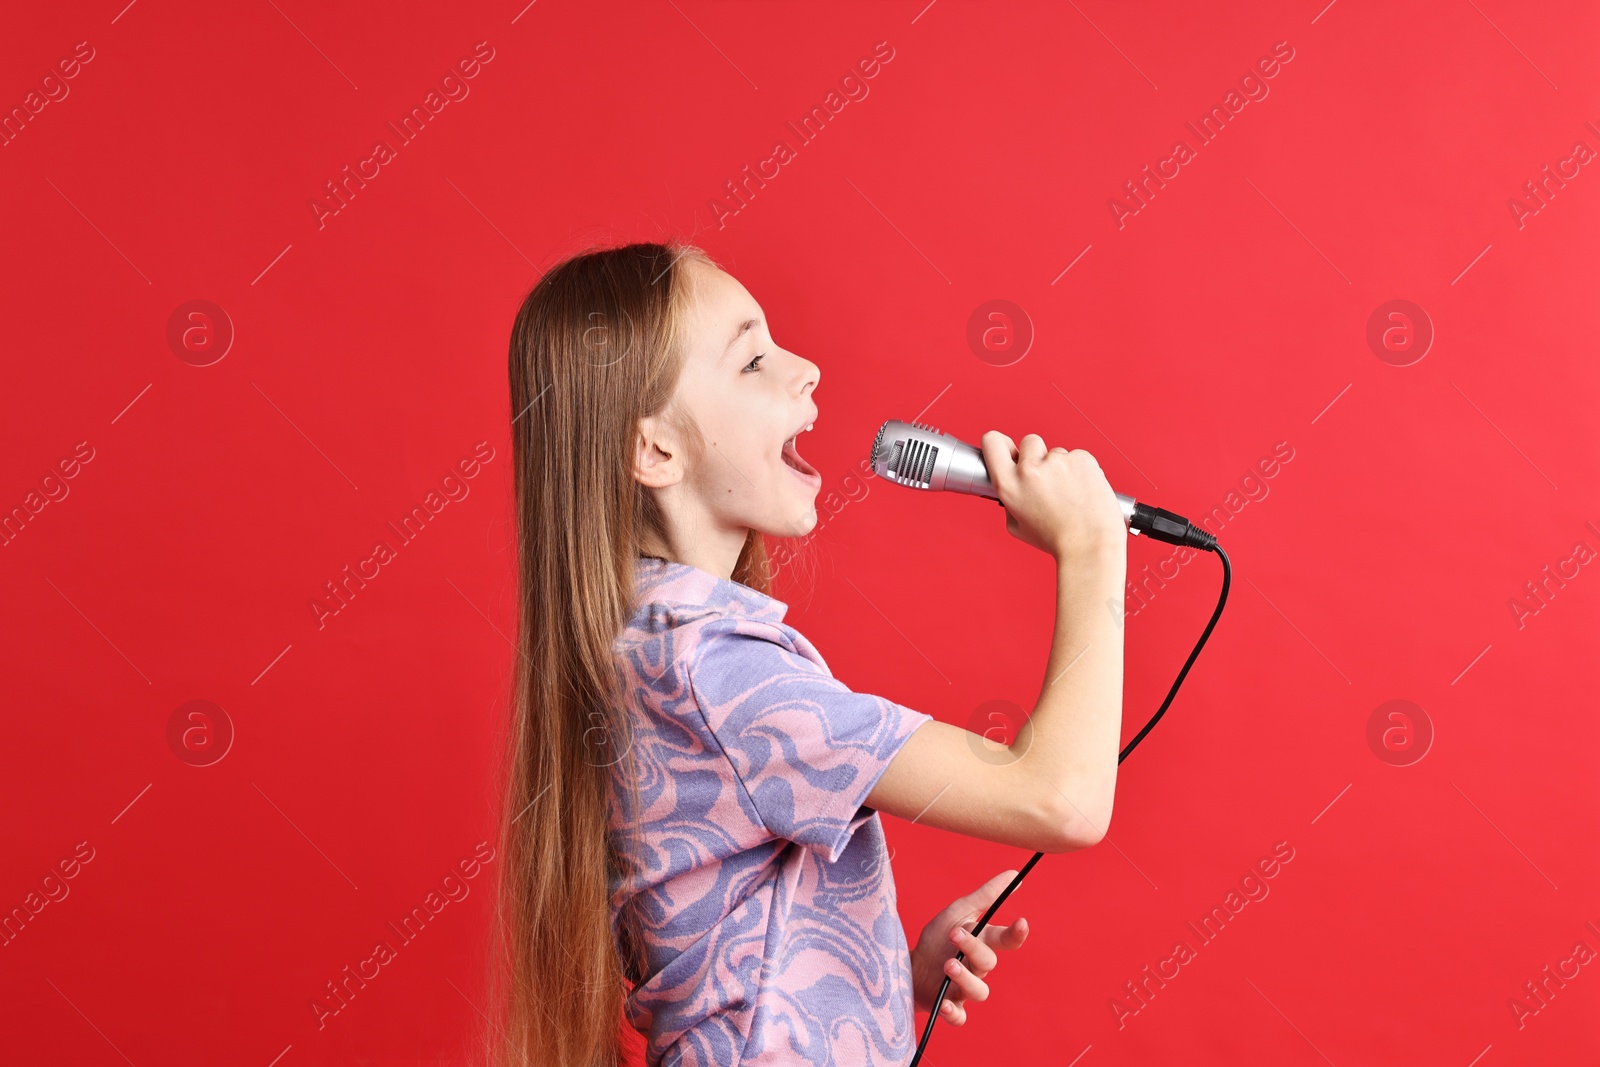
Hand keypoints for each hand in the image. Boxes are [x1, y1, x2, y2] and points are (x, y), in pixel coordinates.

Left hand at [909, 869, 1030, 1025]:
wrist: (907, 965)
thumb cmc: (937, 938)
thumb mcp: (958, 912)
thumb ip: (986, 895)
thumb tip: (1014, 875)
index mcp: (981, 943)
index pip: (1006, 940)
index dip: (1017, 934)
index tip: (1021, 921)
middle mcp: (977, 968)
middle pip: (988, 963)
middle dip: (973, 948)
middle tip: (954, 934)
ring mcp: (964, 989)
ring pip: (979, 991)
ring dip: (964, 978)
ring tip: (947, 965)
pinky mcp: (949, 1007)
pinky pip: (960, 1017)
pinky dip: (954, 1013)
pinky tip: (945, 1003)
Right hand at [980, 430, 1125, 560]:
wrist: (1091, 545)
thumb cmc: (1056, 539)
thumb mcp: (1018, 526)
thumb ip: (1011, 499)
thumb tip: (1014, 480)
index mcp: (1009, 485)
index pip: (992, 441)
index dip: (1000, 443)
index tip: (1008, 449)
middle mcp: (1031, 469)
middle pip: (1029, 441)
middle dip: (1037, 455)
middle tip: (1046, 479)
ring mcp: (1058, 461)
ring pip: (1057, 452)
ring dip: (1061, 467)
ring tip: (1070, 494)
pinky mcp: (1082, 459)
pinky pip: (1077, 457)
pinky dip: (1080, 470)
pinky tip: (1083, 491)